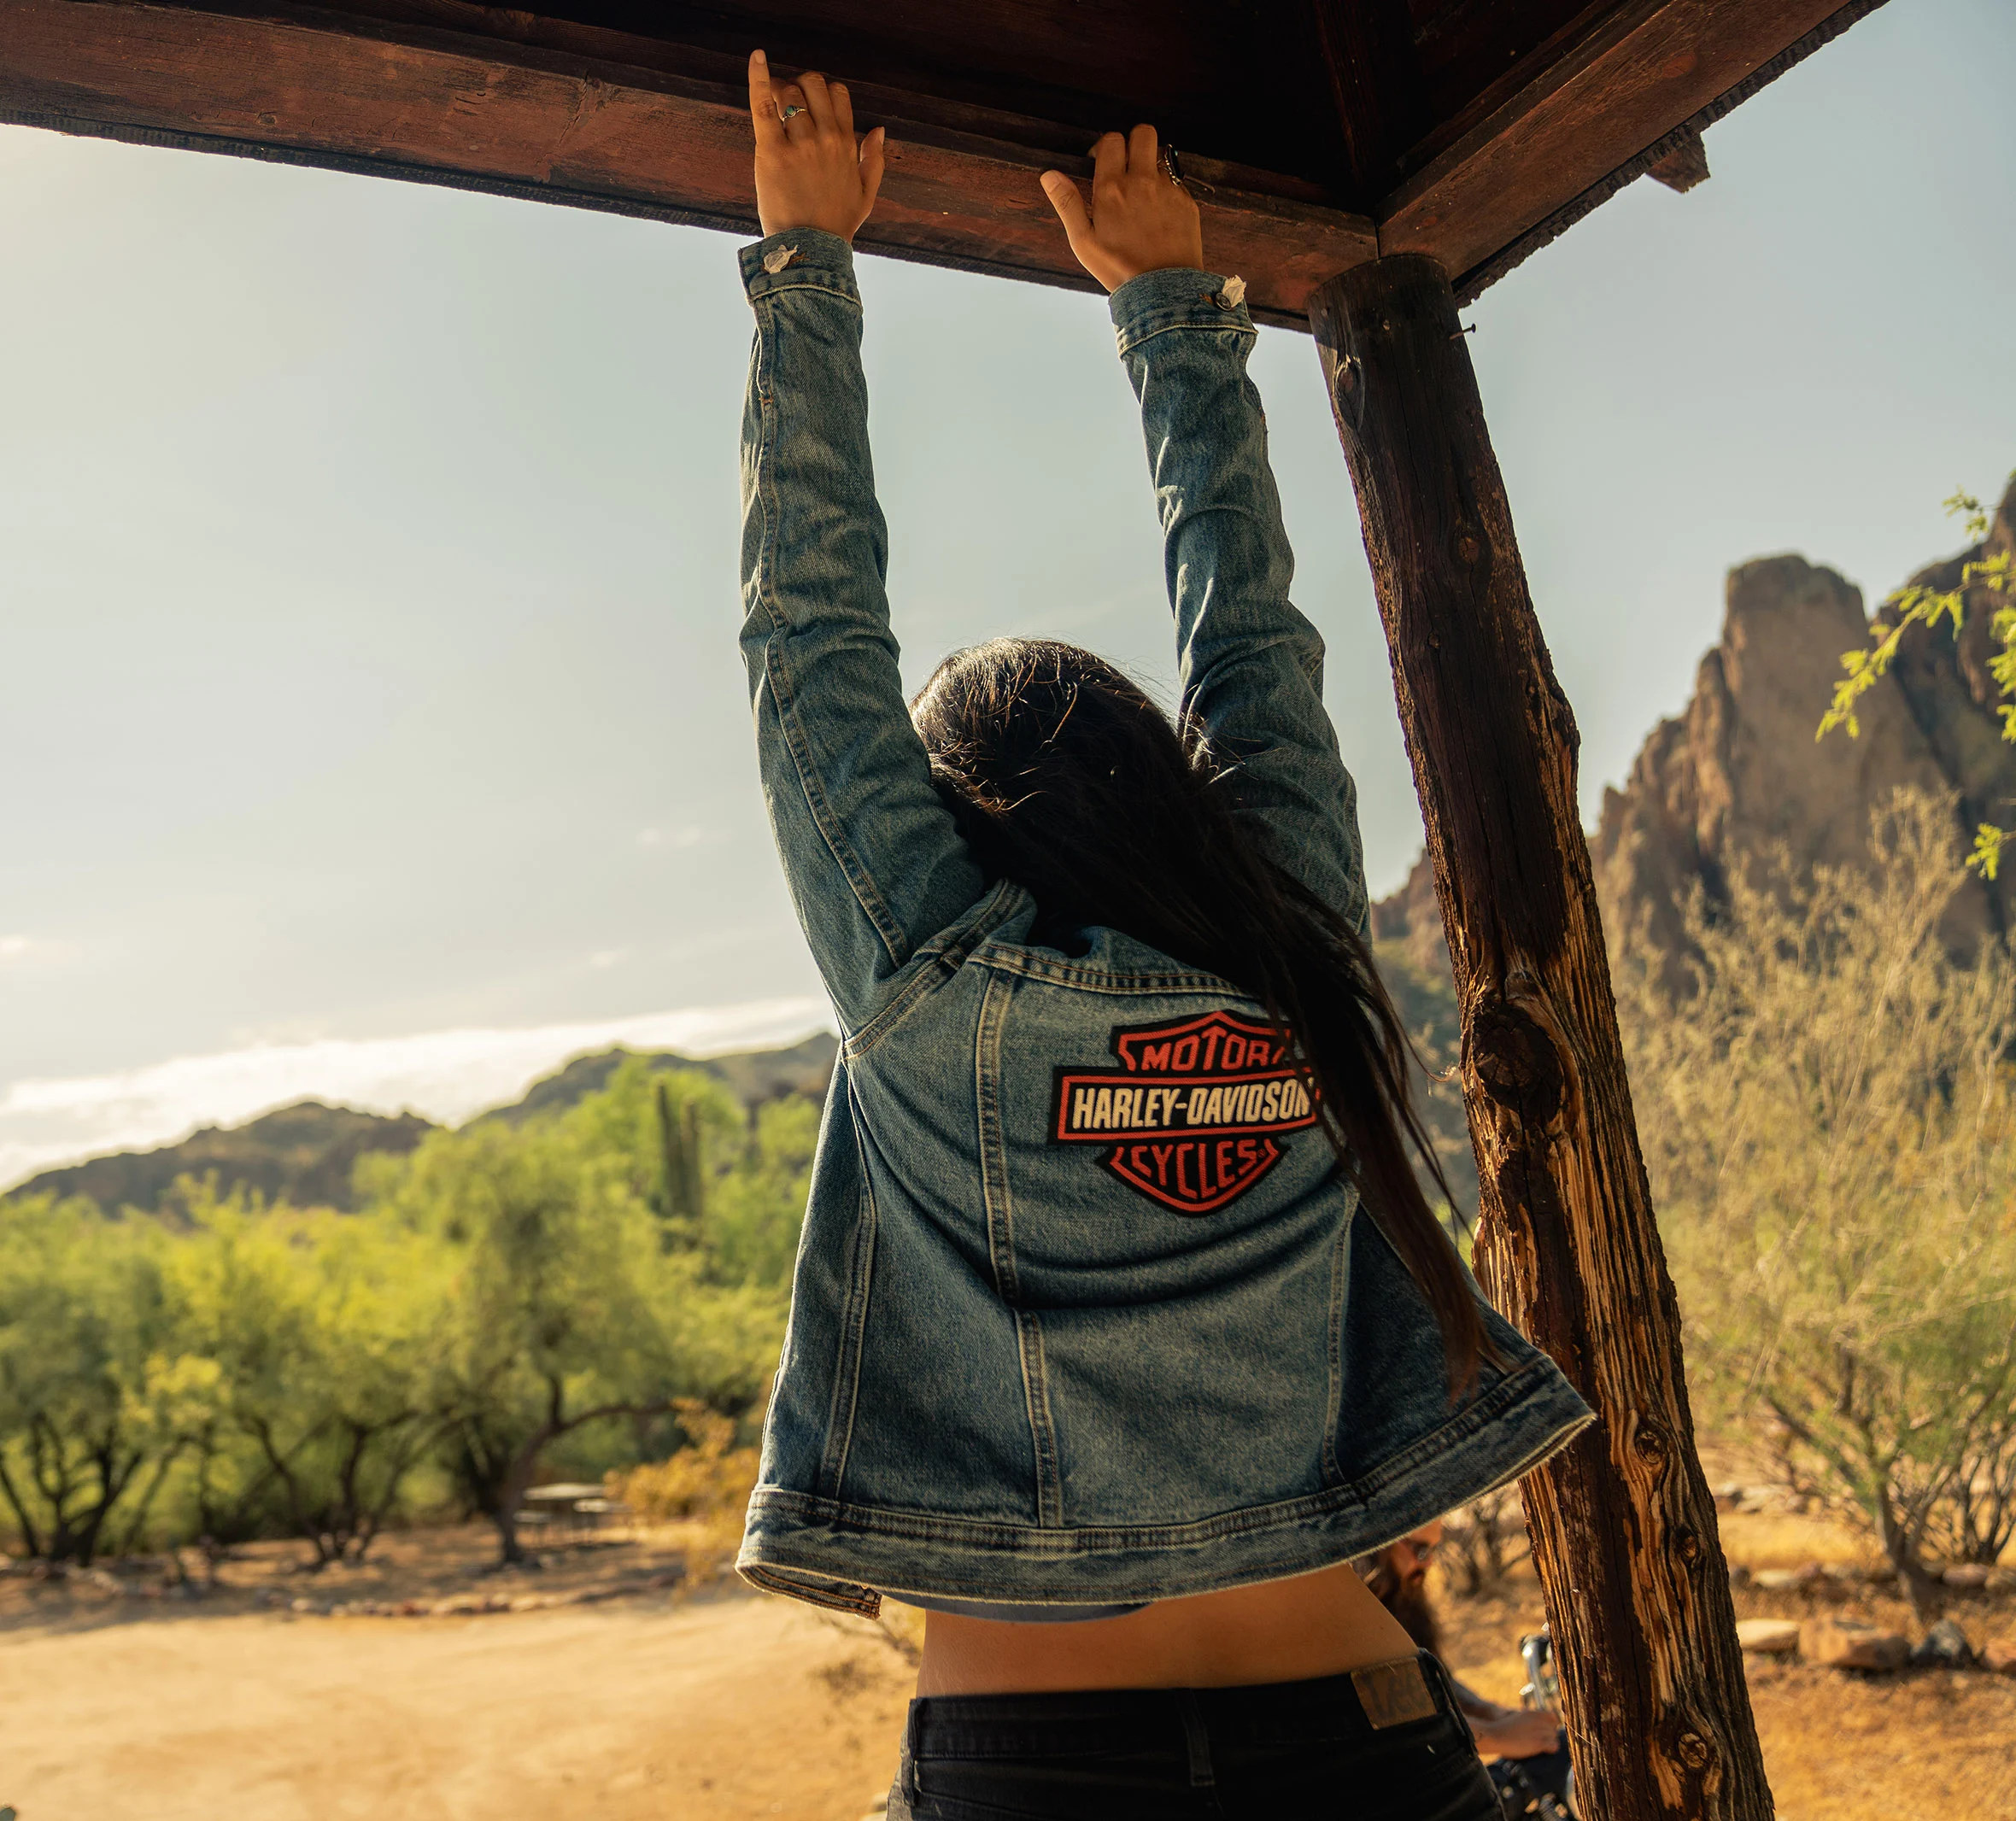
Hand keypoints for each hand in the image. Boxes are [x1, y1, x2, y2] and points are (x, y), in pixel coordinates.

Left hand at [748, 49, 885, 240]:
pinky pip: (763, 105)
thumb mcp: (866, 194)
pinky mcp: (773, 152)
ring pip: (789, 93)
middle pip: (812, 85)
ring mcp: (800, 144)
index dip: (822, 92)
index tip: (810, 105)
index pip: (838, 93)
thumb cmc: (836, 224)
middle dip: (798, 86)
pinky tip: (757, 57)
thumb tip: (880, 129)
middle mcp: (827, 138)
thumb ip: (875, 159)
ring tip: (771, 107)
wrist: (811, 249)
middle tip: (786, 104)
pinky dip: (758, 77)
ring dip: (778, 92)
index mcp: (848, 144)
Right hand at [1040, 125, 1202, 292]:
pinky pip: (1177, 183)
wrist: (1161, 290)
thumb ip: (1067, 203)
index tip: (1102, 162)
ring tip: (1142, 195)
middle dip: (1134, 142)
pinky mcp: (1187, 202)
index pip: (1112, 140)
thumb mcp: (1083, 241)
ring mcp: (1168, 190)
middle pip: (1143, 133)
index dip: (1106, 146)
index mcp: (1112, 188)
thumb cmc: (1118, 268)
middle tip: (1127, 164)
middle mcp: (1142, 181)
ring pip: (1161, 158)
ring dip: (1150, 168)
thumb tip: (1049, 175)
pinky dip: (1167, 191)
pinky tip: (1159, 215)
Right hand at [1472, 1707, 1562, 1760]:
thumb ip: (1528, 1719)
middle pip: (1554, 1728)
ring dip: (1551, 1742)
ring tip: (1543, 1747)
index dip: (1552, 1724)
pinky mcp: (1538, 1743)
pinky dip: (1552, 1749)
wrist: (1495, 1736)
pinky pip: (1554, 1746)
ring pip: (1555, 1737)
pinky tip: (1545, 1751)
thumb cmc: (1503, 1729)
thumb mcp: (1517, 1717)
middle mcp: (1537, 1720)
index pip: (1553, 1716)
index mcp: (1532, 1713)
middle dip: (1551, 1734)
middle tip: (1544, 1741)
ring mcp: (1538, 1731)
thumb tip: (1537, 1724)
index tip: (1548, 1730)